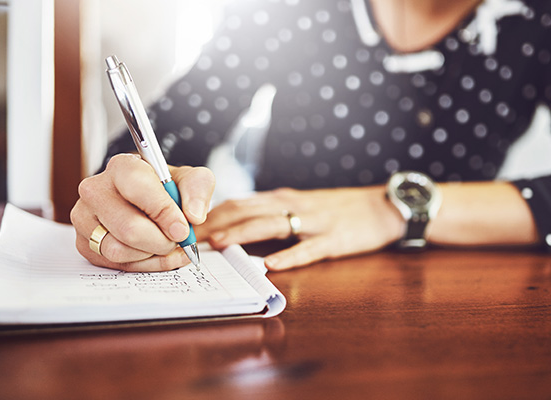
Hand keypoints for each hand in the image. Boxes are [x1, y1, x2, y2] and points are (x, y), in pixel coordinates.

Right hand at [70, 154, 214, 270]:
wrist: (151, 204)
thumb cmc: (168, 190)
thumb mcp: (191, 181)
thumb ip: (198, 189)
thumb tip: (193, 215)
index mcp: (122, 167)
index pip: (137, 188)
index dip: (163, 212)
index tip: (182, 228)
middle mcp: (95, 190)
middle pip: (128, 228)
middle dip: (161, 241)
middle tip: (176, 240)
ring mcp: (85, 218)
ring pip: (118, 250)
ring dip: (151, 254)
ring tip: (165, 244)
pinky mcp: (84, 243)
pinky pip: (114, 265)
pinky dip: (142, 264)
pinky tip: (155, 254)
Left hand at [196, 187, 404, 270]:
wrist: (381, 207)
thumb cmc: (337, 209)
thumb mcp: (300, 205)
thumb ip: (271, 213)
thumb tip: (235, 225)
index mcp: (282, 199)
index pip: (239, 203)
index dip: (211, 215)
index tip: (186, 227)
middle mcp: (293, 205)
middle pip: (248, 211)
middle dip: (216, 224)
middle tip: (189, 238)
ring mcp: (314, 222)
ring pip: (273, 225)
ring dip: (243, 233)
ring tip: (220, 244)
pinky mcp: (335, 239)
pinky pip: (310, 248)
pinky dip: (290, 256)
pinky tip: (273, 265)